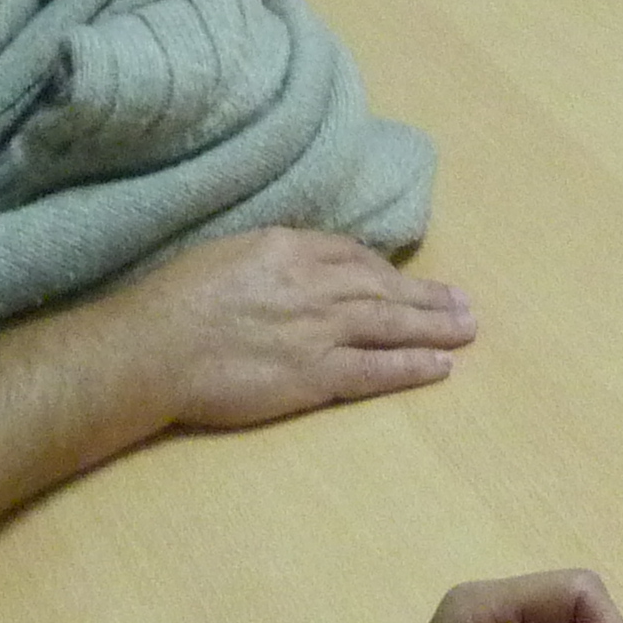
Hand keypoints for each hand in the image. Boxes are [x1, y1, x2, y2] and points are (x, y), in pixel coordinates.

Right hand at [111, 227, 473, 428]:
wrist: (156, 347)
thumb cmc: (173, 299)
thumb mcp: (225, 253)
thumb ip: (268, 256)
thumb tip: (289, 261)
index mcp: (289, 247)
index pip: (352, 256)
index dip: (384, 272)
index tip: (404, 282)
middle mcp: (315, 285)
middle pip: (384, 288)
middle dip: (427, 297)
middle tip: (463, 304)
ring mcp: (319, 331)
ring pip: (391, 325)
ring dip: (435, 327)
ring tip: (467, 329)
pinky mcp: (315, 376)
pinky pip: (375, 370)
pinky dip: (411, 367)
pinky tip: (440, 367)